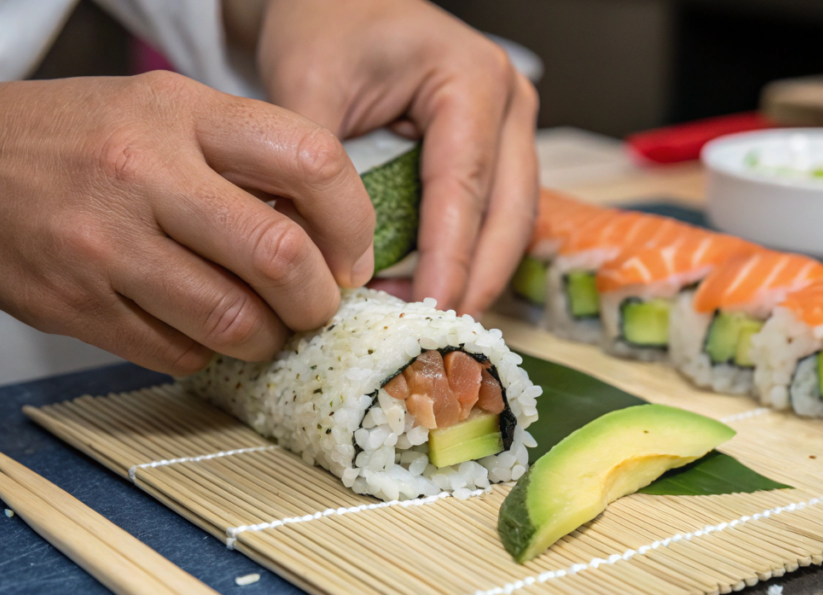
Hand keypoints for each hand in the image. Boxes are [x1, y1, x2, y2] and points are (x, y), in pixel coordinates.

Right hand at [0, 73, 374, 374]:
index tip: (350, 256)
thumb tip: (331, 234)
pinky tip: (200, 331)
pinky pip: (179, 354)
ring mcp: (105, 245)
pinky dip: (208, 353)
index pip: (312, 161)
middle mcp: (144, 172)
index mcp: (181, 112)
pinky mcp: (76, 306)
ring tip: (264, 328)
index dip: (352, 222)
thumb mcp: (165, 113)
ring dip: (268, 338)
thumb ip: (246, 159)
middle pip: (280, 256)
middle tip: (314, 306)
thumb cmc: (81, 140)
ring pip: (234, 320)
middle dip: (317, 299)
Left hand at [257, 0, 539, 315]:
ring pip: (514, 221)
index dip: (450, 256)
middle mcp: (509, 104)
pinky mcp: (497, 152)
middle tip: (440, 333)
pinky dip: (469, 256)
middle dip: (478, 278)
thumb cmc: (326, 26)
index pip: (466, 186)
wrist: (339, 2)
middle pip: (511, 213)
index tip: (429, 309)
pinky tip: (432, 288)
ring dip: (478, 274)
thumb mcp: (308, 82)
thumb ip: (318, 168)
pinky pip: (496, 215)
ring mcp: (511, 129)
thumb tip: (327, 257)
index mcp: (472, 79)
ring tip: (431, 319)